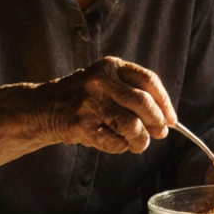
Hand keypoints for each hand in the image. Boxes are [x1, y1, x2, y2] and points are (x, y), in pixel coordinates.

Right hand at [41, 56, 177, 153]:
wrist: (43, 108)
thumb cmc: (82, 97)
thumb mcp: (105, 82)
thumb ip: (132, 93)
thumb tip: (166, 118)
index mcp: (111, 66)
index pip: (149, 80)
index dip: (165, 102)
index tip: (171, 119)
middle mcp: (101, 80)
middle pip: (144, 103)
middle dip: (157, 122)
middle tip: (160, 133)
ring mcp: (90, 102)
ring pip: (132, 126)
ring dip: (141, 140)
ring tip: (138, 143)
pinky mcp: (82, 124)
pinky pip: (115, 142)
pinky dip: (121, 147)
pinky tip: (116, 144)